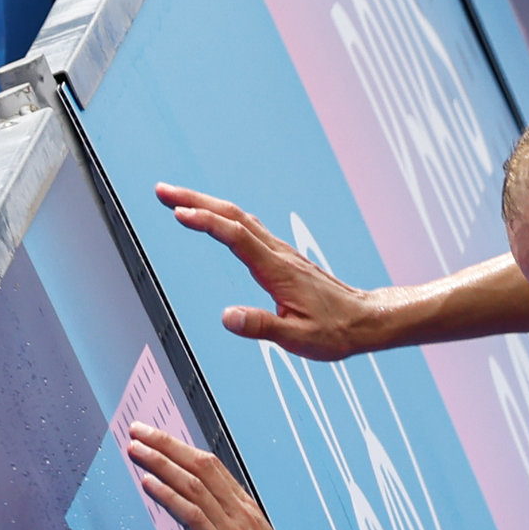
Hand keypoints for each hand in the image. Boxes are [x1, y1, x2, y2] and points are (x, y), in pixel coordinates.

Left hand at [120, 429, 327, 529]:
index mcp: (248, 513)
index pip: (213, 471)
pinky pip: (192, 516)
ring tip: (135, 447)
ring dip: (161, 463)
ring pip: (193, 486)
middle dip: (166, 445)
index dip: (182, 451)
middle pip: (201, 468)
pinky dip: (168, 496)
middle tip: (137, 428)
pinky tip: (147, 482)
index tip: (157, 438)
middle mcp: (241, 515)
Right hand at [160, 184, 390, 357]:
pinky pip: (248, 228)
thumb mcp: (298, 338)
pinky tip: (213, 216)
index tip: (179, 213)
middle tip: (162, 191)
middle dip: (196, 200)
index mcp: (278, 271)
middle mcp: (279, 255)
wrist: (367, 321)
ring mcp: (282, 253)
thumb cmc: (335, 331)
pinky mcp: (283, 258)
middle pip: (234, 217)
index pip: (237, 237)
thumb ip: (262, 327)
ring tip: (175, 198)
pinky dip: (224, 217)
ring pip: (240, 219)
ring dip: (207, 204)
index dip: (207, 223)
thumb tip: (227, 317)